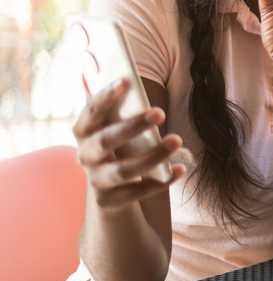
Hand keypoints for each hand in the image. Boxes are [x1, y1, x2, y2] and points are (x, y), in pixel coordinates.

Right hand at [73, 79, 188, 210]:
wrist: (110, 186)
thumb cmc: (121, 142)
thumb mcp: (119, 125)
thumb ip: (126, 110)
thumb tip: (144, 92)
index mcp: (84, 130)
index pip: (92, 110)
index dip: (106, 96)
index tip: (127, 80)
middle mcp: (85, 155)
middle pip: (106, 140)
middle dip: (132, 126)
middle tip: (161, 112)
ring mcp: (96, 179)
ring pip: (123, 170)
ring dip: (152, 156)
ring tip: (177, 140)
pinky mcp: (109, 200)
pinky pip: (137, 192)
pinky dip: (160, 182)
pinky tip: (181, 169)